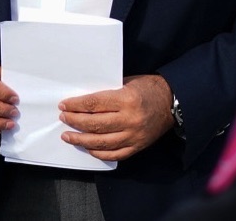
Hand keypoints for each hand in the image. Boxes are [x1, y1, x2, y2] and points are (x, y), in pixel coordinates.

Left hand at [58, 74, 174, 160]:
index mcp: (127, 99)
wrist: (172, 102)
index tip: (64, 105)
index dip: (76, 105)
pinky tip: (88, 147)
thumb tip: (83, 101)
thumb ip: (108, 93)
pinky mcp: (137, 146)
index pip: (94, 104)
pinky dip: (99, 152)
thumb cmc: (148, 88)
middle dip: (74, 121)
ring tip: (68, 136)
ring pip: (101, 142)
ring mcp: (134, 135)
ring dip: (81, 139)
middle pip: (94, 124)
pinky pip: (114, 154)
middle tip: (63, 118)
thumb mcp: (127, 82)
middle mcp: (130, 119)